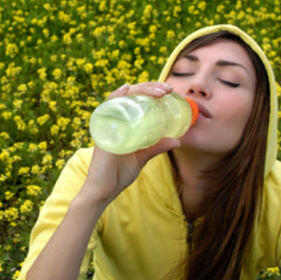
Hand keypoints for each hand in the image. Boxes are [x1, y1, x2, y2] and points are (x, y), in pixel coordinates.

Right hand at [80, 82, 180, 205]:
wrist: (103, 191)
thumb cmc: (119, 174)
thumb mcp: (142, 157)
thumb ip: (157, 147)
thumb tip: (177, 140)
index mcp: (124, 124)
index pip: (137, 100)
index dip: (152, 91)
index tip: (170, 92)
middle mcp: (114, 120)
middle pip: (131, 95)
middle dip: (150, 88)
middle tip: (168, 89)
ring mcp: (107, 124)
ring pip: (122, 97)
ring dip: (141, 90)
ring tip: (159, 91)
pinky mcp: (103, 131)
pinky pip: (107, 108)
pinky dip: (116, 96)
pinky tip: (126, 89)